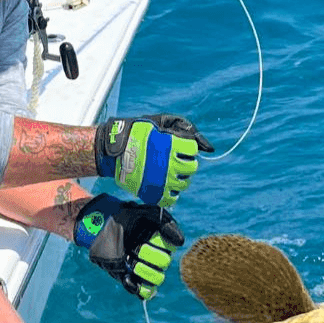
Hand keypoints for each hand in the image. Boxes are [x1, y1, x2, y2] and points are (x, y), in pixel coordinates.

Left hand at [74, 193, 184, 299]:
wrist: (101, 227)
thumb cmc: (125, 218)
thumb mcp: (146, 213)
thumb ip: (166, 223)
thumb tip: (180, 242)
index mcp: (163, 241)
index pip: (171, 247)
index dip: (159, 242)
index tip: (145, 233)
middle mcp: (157, 256)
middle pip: (165, 262)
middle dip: (148, 254)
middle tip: (133, 247)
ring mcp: (146, 270)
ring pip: (158, 278)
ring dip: (143, 270)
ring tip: (129, 260)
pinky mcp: (134, 281)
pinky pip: (145, 293)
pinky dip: (138, 288)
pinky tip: (127, 277)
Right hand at [94, 114, 213, 207]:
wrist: (113, 151)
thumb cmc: (138, 133)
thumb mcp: (162, 123)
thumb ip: (187, 130)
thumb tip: (210, 148)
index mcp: (170, 144)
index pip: (193, 150)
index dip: (188, 148)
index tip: (179, 148)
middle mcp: (167, 164)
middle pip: (191, 168)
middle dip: (187, 163)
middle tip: (176, 161)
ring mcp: (160, 180)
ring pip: (183, 184)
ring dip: (179, 178)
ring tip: (169, 172)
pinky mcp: (152, 193)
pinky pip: (171, 199)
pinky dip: (171, 193)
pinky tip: (165, 185)